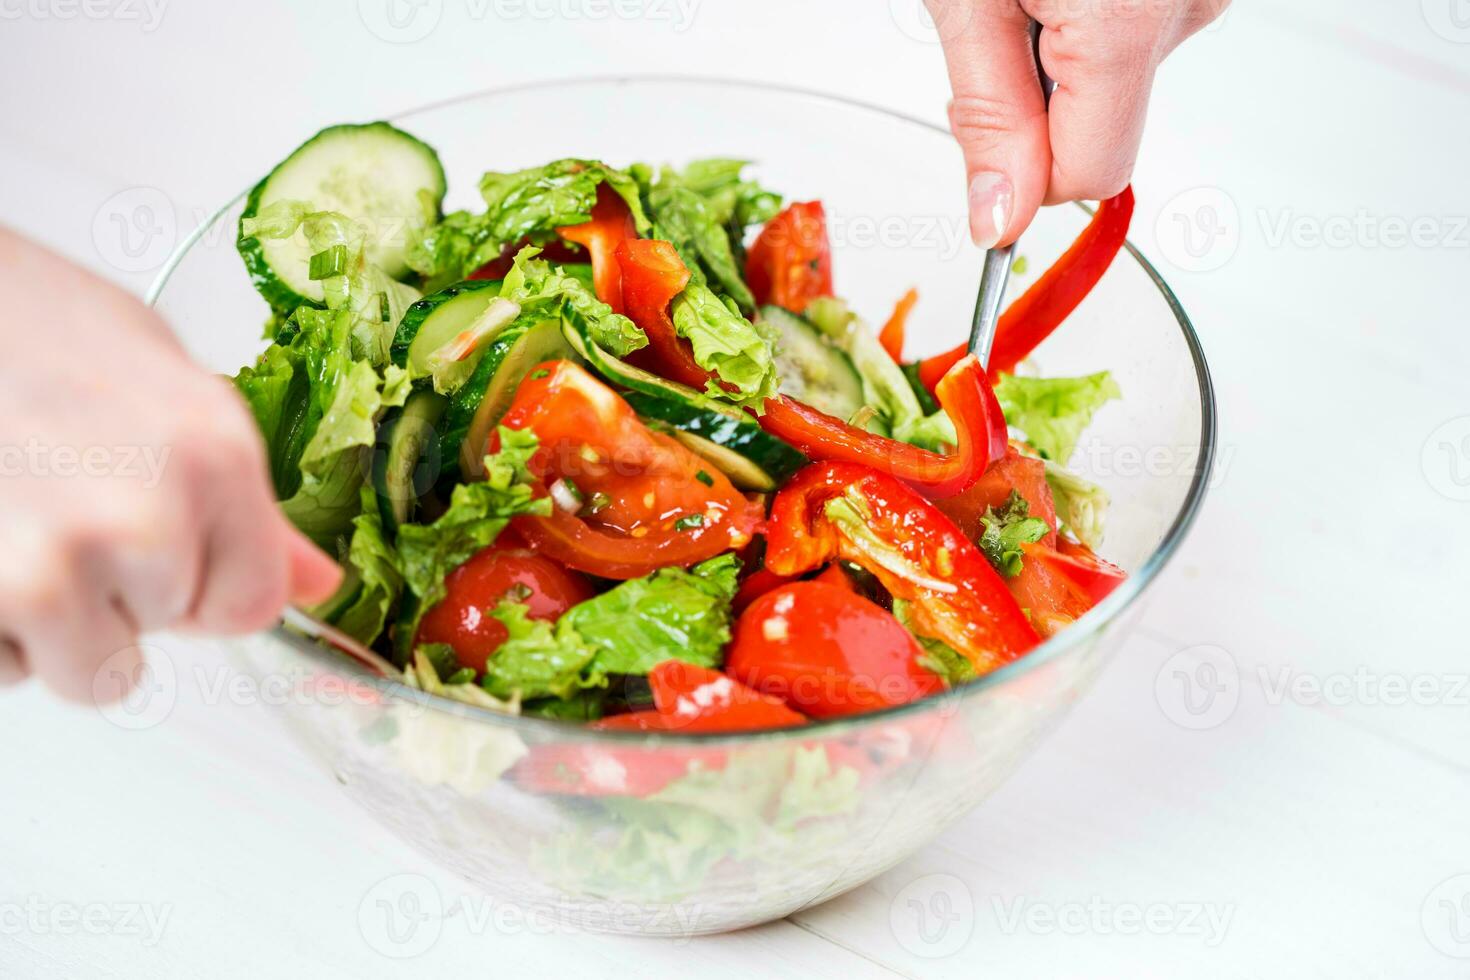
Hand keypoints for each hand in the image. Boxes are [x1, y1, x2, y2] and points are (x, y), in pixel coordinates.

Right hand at [0, 228, 340, 702]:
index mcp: (213, 456)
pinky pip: (1, 670)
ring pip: (83, 669)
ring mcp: (50, 563)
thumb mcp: (161, 386)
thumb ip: (238, 497)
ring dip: (46, 624)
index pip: (251, 604)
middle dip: (111, 596)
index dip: (201, 587)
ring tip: (11, 525)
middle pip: (159, 636)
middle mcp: (144, 517)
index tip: (158, 546)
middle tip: (53, 505)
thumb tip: (318, 583)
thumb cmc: (25, 322)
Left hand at [928, 0, 1226, 245]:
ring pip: (1117, 86)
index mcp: (1128, 22)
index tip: (977, 123)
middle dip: (1039, 103)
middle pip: (1103, 133)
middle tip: (997, 24)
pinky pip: (1135, 39)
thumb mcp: (967, 0)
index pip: (1089, 174)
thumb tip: (999, 218)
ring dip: (1063, 57)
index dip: (1023, 167)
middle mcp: (1186, 8)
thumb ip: (989, 115)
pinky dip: (1089, 22)